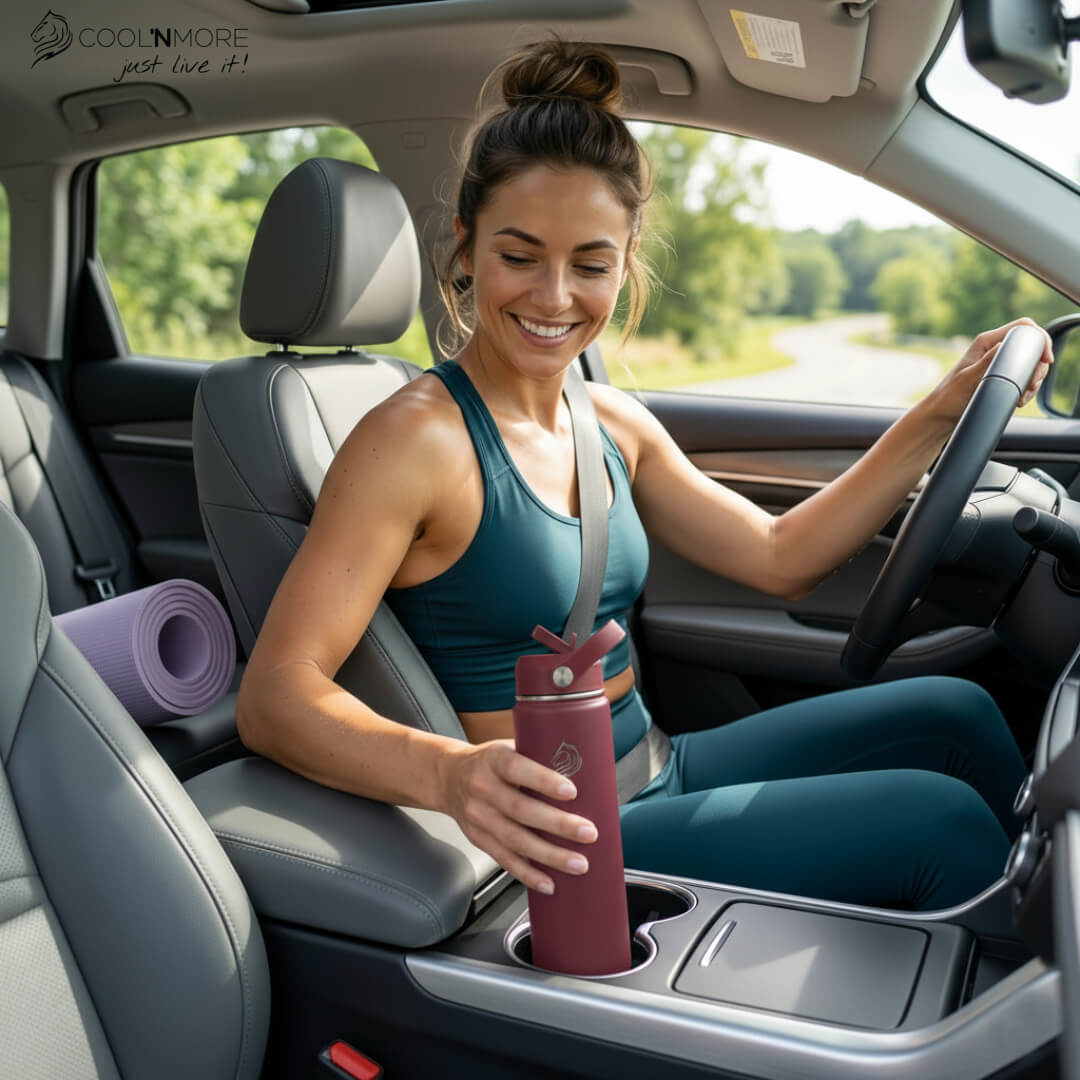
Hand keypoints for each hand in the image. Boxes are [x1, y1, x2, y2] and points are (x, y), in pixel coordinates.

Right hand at [439, 738, 597, 893]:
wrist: (448, 777)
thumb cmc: (490, 762)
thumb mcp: (509, 747)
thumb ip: (539, 755)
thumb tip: (587, 766)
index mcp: (494, 760)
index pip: (517, 769)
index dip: (543, 781)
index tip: (571, 791)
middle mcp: (483, 788)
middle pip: (520, 809)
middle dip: (557, 824)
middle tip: (588, 833)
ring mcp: (478, 816)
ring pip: (514, 840)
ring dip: (549, 856)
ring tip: (578, 863)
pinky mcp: (479, 838)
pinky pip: (504, 859)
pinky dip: (528, 874)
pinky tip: (549, 883)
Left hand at [925, 317, 1053, 424]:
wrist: (940, 418)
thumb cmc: (948, 399)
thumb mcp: (969, 379)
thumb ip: (988, 362)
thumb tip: (1006, 346)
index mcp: (986, 342)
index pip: (1023, 327)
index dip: (1040, 340)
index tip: (1045, 360)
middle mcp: (994, 349)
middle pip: (1032, 346)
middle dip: (1037, 366)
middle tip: (1031, 386)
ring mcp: (998, 363)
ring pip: (1031, 364)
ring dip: (1033, 381)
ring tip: (1021, 396)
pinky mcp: (1001, 378)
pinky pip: (1025, 378)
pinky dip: (1027, 390)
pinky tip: (1018, 400)